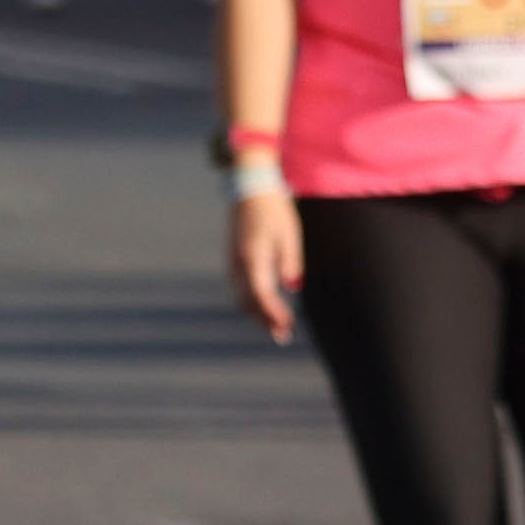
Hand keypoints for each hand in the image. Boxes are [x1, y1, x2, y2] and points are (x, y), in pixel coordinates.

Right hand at [229, 185, 301, 341]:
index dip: (273, 313)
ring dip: (257, 314)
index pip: (261, 294)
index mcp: (253, 255)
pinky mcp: (233, 259)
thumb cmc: (274, 210)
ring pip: (241, 296)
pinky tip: (264, 307)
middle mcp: (238, 262)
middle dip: (264, 320)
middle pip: (248, 301)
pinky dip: (251, 302)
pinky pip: (239, 287)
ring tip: (275, 327)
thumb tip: (292, 287)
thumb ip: (290, 261)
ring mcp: (233, 261)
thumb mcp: (289, 234)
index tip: (287, 325)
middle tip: (283, 335)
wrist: (250, 189)